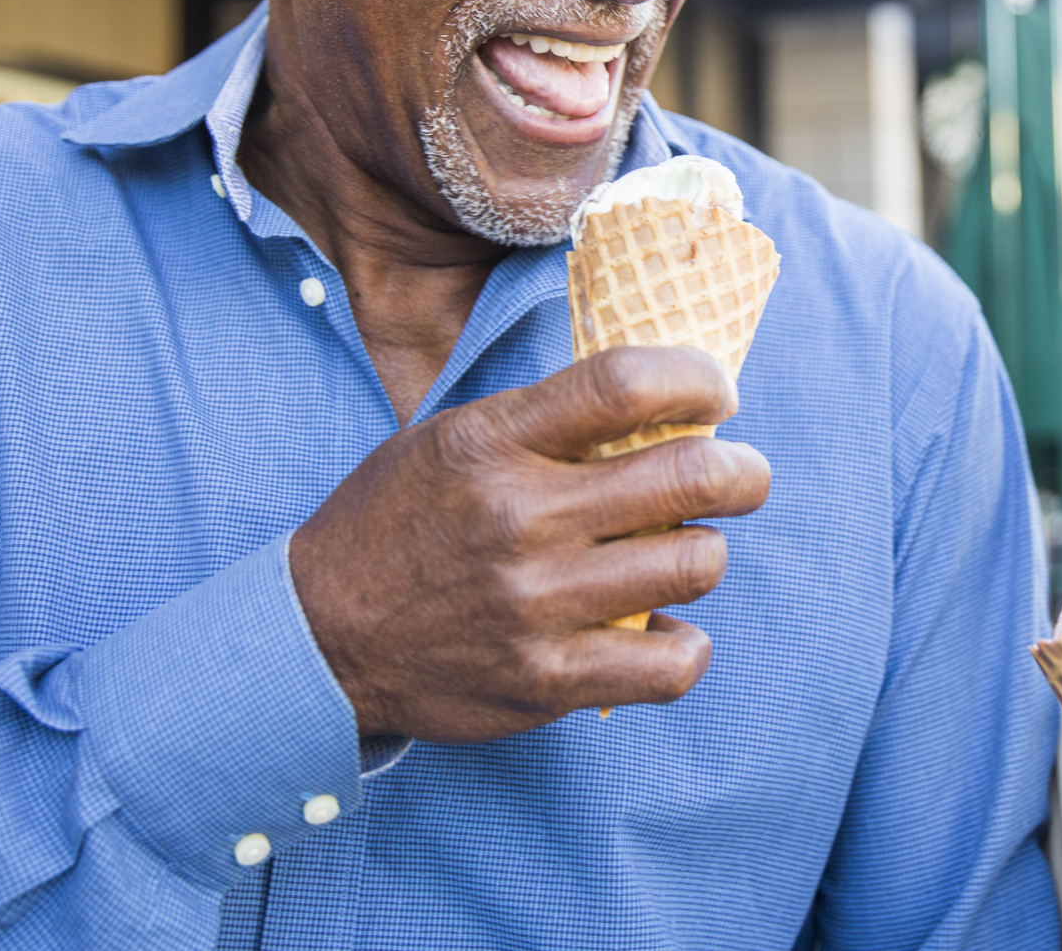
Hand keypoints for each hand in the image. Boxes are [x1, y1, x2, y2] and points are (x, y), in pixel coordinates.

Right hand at [288, 345, 769, 741]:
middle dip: (743, 471)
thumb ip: (548, 419)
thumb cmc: (400, 522)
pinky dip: (684, 645)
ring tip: (686, 551)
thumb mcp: (453, 439)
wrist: (318, 637)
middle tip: (741, 475)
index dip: (699, 379)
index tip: (718, 394)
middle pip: (690, 475)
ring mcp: (535, 604)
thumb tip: (666, 399)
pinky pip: (671, 664)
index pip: (626, 384)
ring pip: (696, 564)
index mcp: (493, 442)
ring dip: (706, 553)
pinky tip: (662, 630)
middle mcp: (519, 518)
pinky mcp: (544, 681)